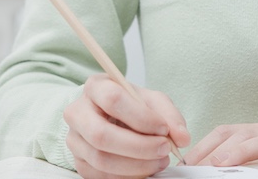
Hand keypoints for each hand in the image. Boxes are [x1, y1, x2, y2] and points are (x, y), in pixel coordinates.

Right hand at [64, 74, 190, 178]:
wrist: (110, 117)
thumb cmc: (131, 106)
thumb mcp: (151, 101)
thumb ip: (169, 115)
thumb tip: (182, 138)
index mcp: (95, 87)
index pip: (113, 100)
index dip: (141, 117)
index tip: (163, 128)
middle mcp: (77, 112)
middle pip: (102, 135)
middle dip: (139, 147)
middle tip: (164, 149)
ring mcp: (75, 140)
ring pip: (102, 160)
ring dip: (137, 165)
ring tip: (159, 160)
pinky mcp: (79, 162)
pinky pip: (102, 176)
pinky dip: (129, 176)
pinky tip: (145, 168)